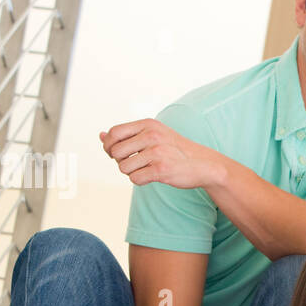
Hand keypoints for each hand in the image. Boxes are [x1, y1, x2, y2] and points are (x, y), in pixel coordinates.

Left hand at [99, 118, 222, 188]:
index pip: (114, 133)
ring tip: (145, 169)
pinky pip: (135, 179)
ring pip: (123, 167)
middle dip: (119, 161)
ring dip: (131, 172)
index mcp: (148, 124)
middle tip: (132, 163)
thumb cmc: (176, 150)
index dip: (109, 146)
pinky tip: (151, 176)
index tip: (116, 153)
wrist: (204, 164)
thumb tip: (100, 136)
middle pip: (116, 152)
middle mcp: (152, 136)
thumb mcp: (153, 135)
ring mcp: (157, 152)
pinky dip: (140, 180)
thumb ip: (127, 135)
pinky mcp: (161, 170)